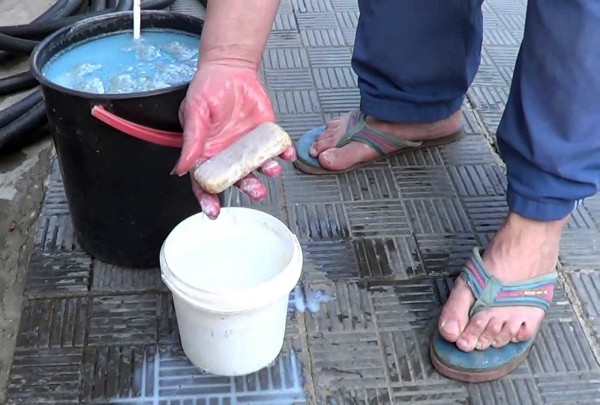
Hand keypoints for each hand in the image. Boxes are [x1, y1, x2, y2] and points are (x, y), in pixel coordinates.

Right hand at [174, 62, 295, 217]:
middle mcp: (228, 155)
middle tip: (256, 191)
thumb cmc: (207, 89)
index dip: (207, 199)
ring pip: (258, 168)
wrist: (231, 69)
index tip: (214, 211)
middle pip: (237, 180)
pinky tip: (286, 154)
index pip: (205, 182)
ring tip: (272, 169)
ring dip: (267, 172)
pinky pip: (276, 149)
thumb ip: (191, 141)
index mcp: (206, 153)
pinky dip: (283, 153)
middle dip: (247, 188)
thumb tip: (181, 168)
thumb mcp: (194, 113)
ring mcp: (248, 147)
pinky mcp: (265, 135)